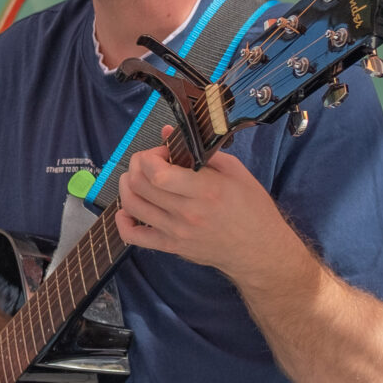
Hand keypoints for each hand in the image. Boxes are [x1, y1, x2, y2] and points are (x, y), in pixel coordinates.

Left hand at [113, 131, 299, 289]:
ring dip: (127, 186)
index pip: (158, 173)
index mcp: (205, 190)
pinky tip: (127, 210)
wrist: (259, 251)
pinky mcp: (170, 247)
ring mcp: (175, 232)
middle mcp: (186, 212)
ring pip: (132, 206)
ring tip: (138, 178)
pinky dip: (123, 221)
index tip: (162, 153)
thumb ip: (202, 152)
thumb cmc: (252, 209)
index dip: (150, 156)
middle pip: (139, 185)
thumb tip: (168, 132)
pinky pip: (133, 237)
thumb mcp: (236, 172)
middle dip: (137, 165)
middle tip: (149, 162)